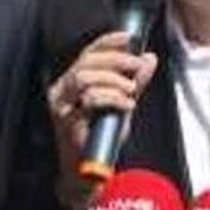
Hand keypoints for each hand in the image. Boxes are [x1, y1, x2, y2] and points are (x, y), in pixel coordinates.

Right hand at [46, 31, 157, 209]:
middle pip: (87, 61)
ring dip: (113, 79)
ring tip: (130, 90)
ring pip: (84, 76)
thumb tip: (149, 58)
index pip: (89, 52)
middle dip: (116, 60)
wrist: (90, 172)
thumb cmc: (102, 136)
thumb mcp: (123, 102)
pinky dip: (113, 98)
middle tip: (137, 66)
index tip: (130, 38)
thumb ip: (135, 81)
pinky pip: (90, 99)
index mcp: (73, 80)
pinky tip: (126, 105)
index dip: (109, 41)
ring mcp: (61, 104)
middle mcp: (62, 89)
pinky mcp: (66, 120)